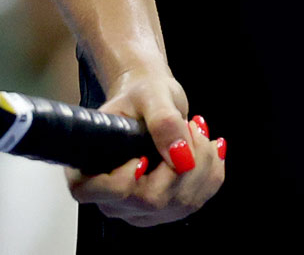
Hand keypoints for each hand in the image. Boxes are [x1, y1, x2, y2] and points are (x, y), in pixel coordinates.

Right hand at [65, 70, 225, 226]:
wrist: (150, 100)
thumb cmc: (140, 94)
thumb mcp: (150, 95)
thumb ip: (162, 122)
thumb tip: (181, 157)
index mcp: (92, 170)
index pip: (105, 195)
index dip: (125, 183)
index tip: (143, 157)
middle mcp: (114, 199)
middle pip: (152, 201)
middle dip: (181, 163)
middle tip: (189, 126)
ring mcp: (141, 209)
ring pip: (182, 204)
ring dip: (202, 164)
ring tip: (197, 130)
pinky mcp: (167, 209)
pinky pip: (199, 199)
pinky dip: (212, 171)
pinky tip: (210, 147)